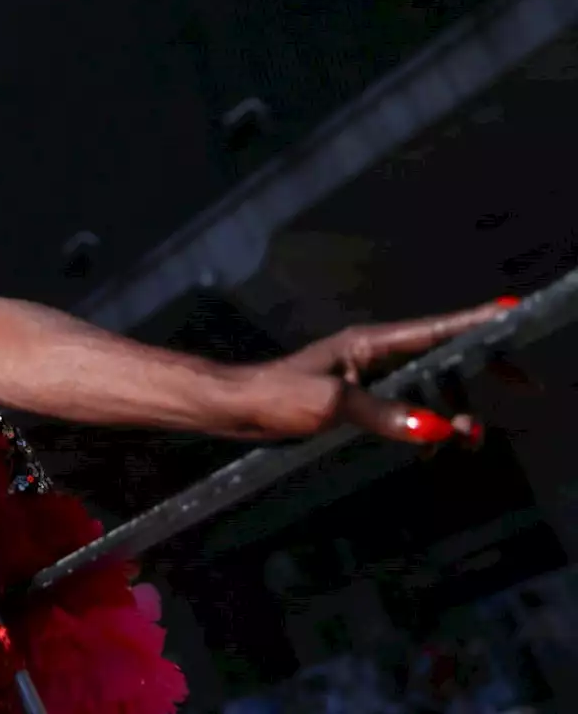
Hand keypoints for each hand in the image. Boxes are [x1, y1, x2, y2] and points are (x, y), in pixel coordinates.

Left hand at [273, 298, 517, 448]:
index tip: (515, 311)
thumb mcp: (331, 404)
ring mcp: (365, 377)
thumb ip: (385, 414)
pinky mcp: (356, 400)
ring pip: (428, 388)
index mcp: (370, 343)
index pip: (436, 329)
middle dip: (482, 374)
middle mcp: (373, 355)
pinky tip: (429, 447)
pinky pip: (405, 407)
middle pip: (443, 357)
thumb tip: (440, 426)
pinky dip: (425, 424)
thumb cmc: (275, 396)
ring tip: (468, 441)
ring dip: (454, 410)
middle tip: (524, 389)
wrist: (234, 408)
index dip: (477, 322)